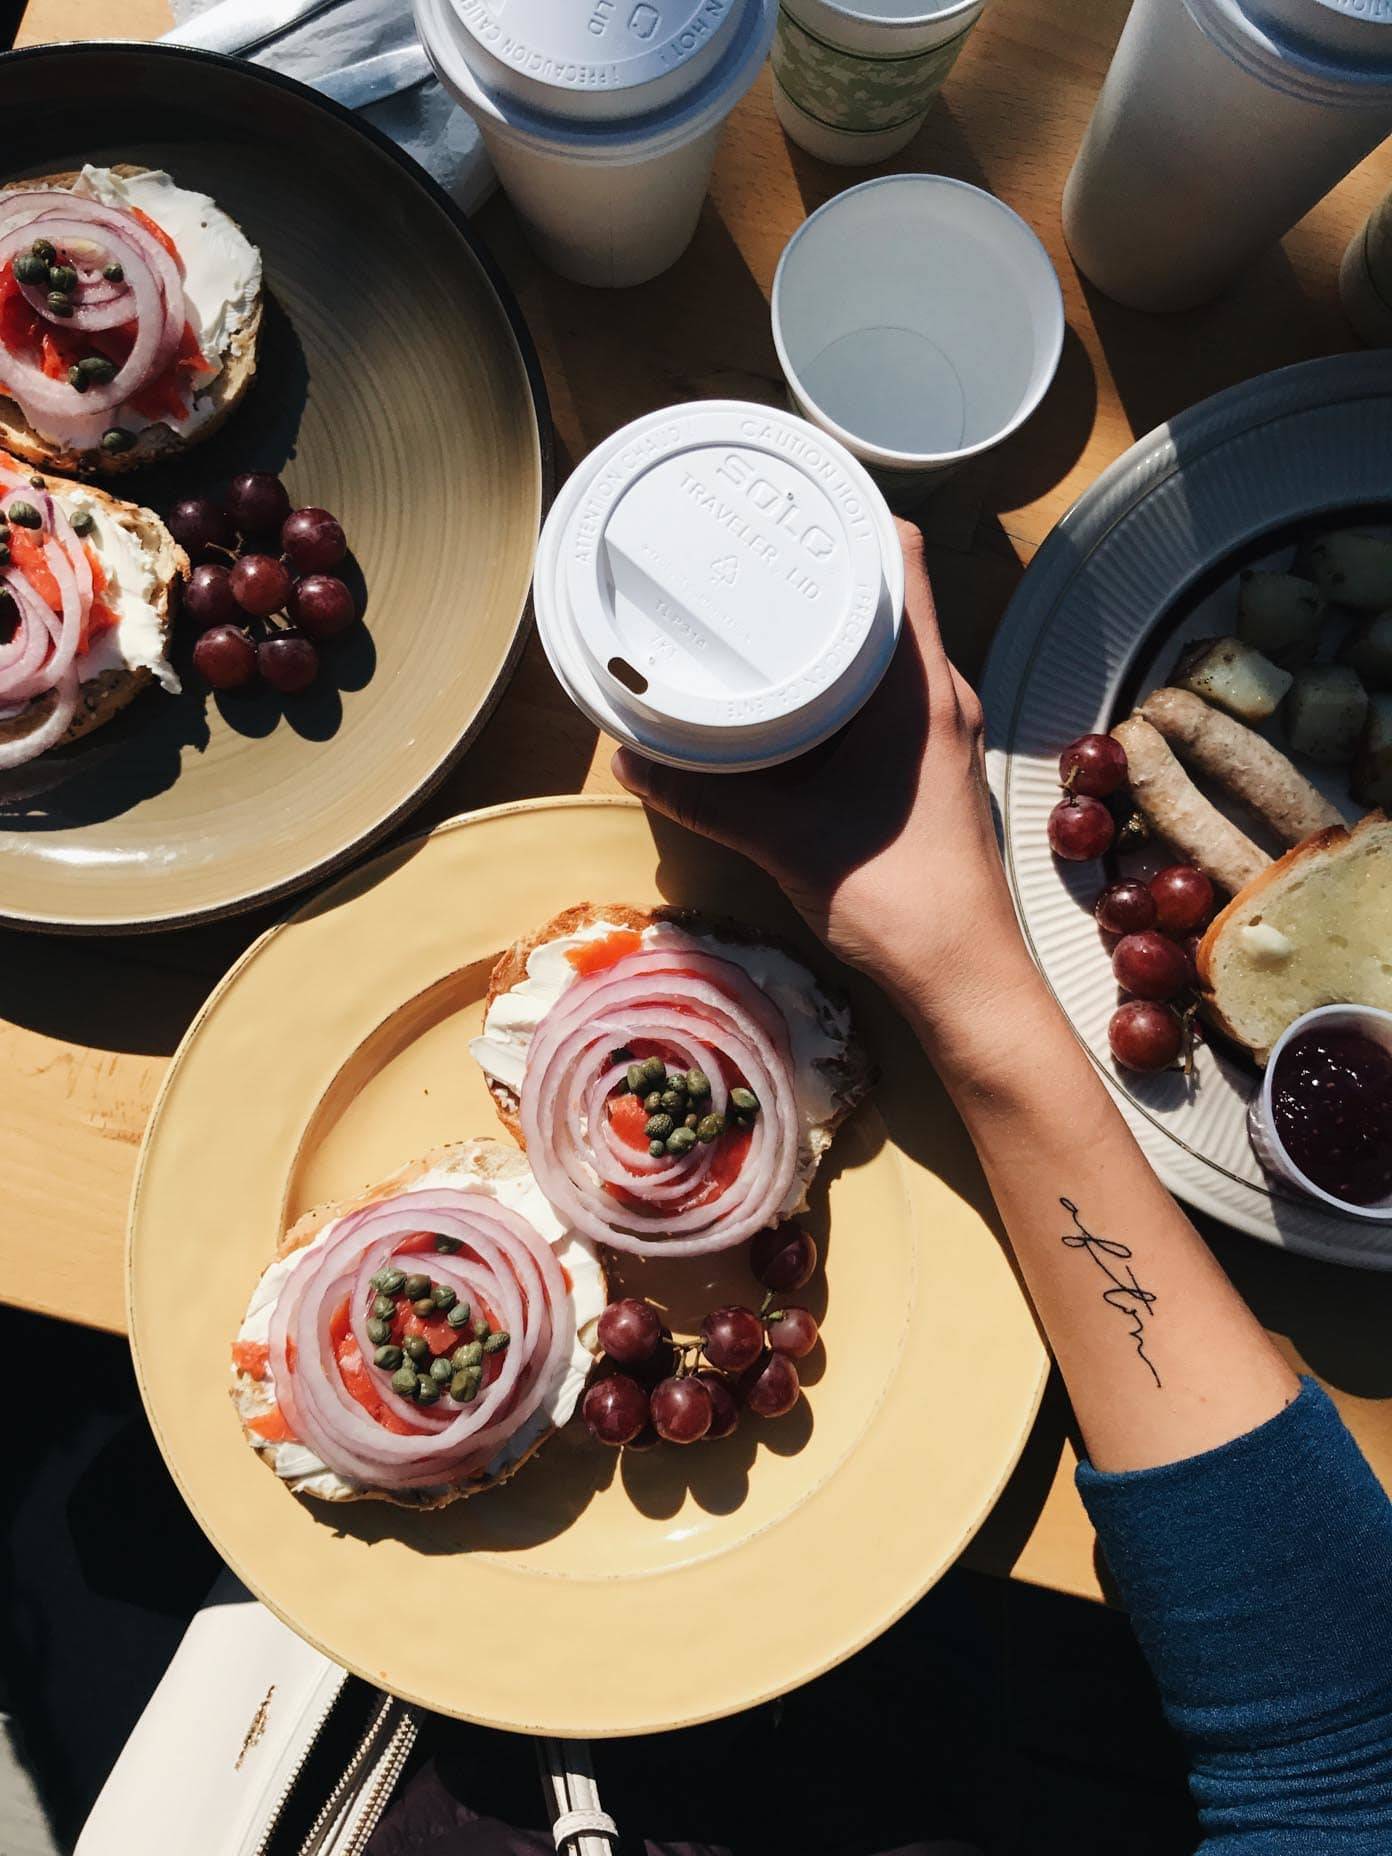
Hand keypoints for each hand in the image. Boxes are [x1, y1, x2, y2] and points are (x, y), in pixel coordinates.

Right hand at [613, 521, 1033, 1028]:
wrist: (964, 973)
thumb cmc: (896, 899)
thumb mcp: (783, 841)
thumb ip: (705, 797)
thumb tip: (630, 758)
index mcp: (919, 690)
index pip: (904, 558)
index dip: (855, 511)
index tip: (793, 499)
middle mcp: (941, 695)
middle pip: (892, 594)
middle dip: (827, 565)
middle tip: (754, 553)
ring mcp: (943, 730)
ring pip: (891, 646)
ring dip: (837, 625)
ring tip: (764, 610)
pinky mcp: (934, 763)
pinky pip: (891, 691)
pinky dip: (846, 676)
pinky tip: (795, 694)